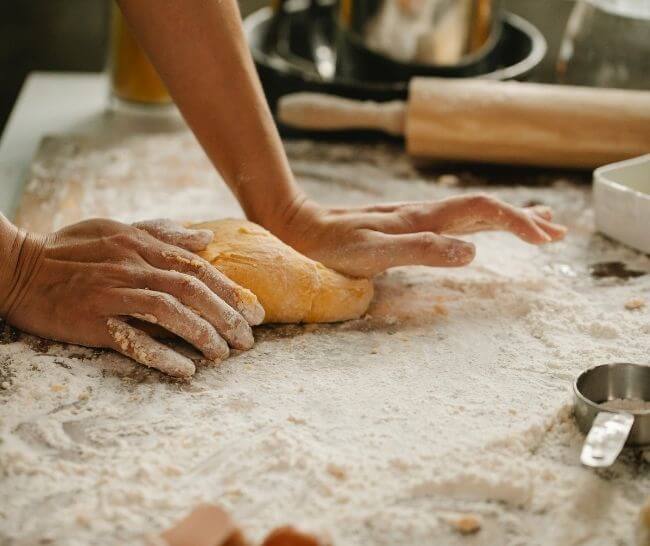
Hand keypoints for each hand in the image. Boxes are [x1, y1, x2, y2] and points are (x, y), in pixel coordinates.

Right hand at [0, 218, 263, 377]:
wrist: (17, 268)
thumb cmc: (70, 249)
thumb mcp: (116, 229)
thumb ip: (162, 234)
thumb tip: (204, 239)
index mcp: (140, 246)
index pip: (197, 268)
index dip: (231, 291)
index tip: (255, 311)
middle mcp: (131, 268)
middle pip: (191, 291)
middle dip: (227, 316)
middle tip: (248, 341)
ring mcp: (112, 294)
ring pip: (169, 312)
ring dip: (203, 334)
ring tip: (224, 354)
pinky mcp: (92, 321)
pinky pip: (133, 339)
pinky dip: (162, 354)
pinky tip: (186, 369)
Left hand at [271, 194, 566, 276]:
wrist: (302, 226)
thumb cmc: (332, 246)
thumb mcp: (373, 254)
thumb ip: (421, 251)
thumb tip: (473, 251)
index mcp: (423, 219)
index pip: (483, 211)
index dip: (518, 222)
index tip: (546, 240)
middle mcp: (424, 213)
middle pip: (486, 208)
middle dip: (524, 219)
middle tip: (558, 232)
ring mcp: (416, 218)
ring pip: (472, 212)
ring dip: (508, 218)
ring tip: (537, 226)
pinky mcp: (406, 225)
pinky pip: (453, 220)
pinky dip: (480, 223)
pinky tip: (480, 229)